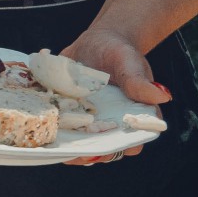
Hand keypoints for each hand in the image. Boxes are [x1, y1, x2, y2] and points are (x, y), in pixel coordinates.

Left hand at [57, 22, 167, 164]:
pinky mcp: (67, 111)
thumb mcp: (130, 63)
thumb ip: (139, 81)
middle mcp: (108, 125)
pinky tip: (35, 123)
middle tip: (71, 154)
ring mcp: (86, 121)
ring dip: (64, 144)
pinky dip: (47, 124)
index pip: (127, 144)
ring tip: (50, 144)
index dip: (114, 150)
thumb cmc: (121, 53)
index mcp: (130, 120)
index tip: (100, 152)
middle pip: (98, 148)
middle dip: (84, 153)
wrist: (98, 42)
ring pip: (77, 141)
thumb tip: (162, 95)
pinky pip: (58, 123)